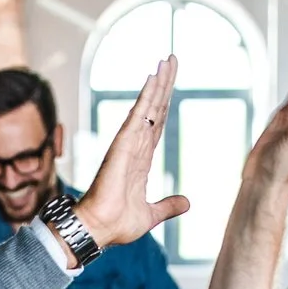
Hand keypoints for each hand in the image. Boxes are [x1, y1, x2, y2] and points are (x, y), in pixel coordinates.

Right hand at [74, 57, 191, 251]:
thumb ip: (168, 206)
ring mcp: (128, 144)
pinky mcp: (123, 145)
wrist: (100, 230)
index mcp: (141, 160)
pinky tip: (155, 77)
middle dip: (165, 84)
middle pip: (155, 109)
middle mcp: (135, 147)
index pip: (156, 124)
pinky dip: (147, 96)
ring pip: (148, 106)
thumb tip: (187, 203)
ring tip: (168, 59)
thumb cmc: (117, 225)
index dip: (164, 103)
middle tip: (173, 58)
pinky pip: (138, 115)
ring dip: (159, 83)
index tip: (171, 84)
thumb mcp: (152, 215)